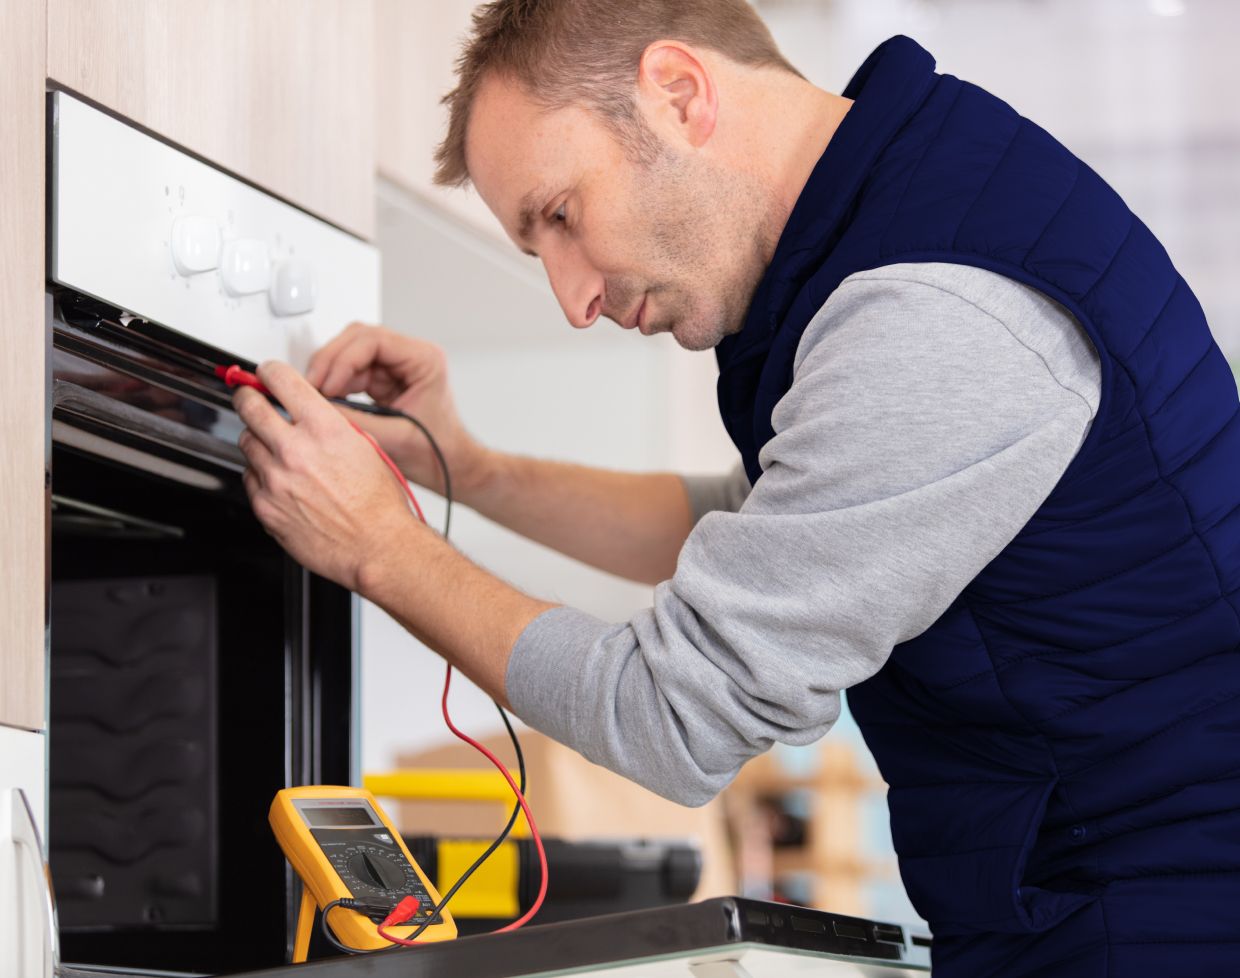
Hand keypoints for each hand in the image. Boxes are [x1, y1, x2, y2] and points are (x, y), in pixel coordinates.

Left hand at [233, 360, 425, 591]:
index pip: (280, 380)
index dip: (268, 372)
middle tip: (249, 399)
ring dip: (258, 441)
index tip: (264, 374)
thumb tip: (310, 414)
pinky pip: (249, 479)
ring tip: (278, 452)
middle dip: (247, 398)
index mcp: (324, 429)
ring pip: (246, 443)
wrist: (377, 546)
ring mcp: (276, 479)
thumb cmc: (379, 504)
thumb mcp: (366, 448)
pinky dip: (261, 476)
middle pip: (249, 407)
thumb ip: (332, 426)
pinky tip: (282, 483)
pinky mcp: (265, 507)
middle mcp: (295, 450)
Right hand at [306, 323, 488, 495]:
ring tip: (314, 396)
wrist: (450, 467)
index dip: (342, 359)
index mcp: (424, 360)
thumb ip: (356, 421)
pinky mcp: (381, 381)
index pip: (373, 340)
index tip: (325, 384)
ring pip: (349, 353)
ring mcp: (394, 367)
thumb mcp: (395, 438)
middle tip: (310, 388)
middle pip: (356, 340)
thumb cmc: (438, 452)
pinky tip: (325, 401)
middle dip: (329, 362)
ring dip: (328, 373)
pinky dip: (333, 384)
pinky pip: (349, 372)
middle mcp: (409, 357)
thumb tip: (318, 409)